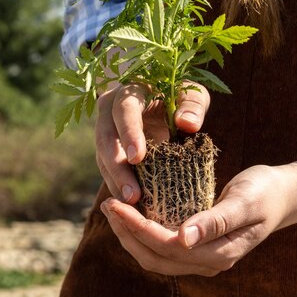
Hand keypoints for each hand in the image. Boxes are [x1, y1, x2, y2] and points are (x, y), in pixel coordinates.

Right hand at [95, 81, 209, 203]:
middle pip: (105, 139)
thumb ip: (193, 105)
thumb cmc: (181, 95)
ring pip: (102, 158)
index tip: (137, 158)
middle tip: (132, 194)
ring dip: (115, 183)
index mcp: (130, 90)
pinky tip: (132, 206)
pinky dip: (119, 187)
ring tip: (132, 205)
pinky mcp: (109, 150)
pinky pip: (109, 170)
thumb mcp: (192, 94)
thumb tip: (188, 124)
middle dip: (117, 168)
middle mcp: (109, 109)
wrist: (166, 100)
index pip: (124, 109)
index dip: (128, 132)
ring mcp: (106, 131)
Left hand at [100, 165, 289, 275]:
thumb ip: (216, 221)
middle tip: (108, 204)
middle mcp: (209, 262)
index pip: (169, 248)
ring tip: (114, 208)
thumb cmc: (265, 192)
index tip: (118, 204)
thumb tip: (184, 238)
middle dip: (128, 234)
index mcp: (221, 253)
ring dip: (131, 236)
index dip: (140, 229)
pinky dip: (143, 233)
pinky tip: (133, 213)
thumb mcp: (245, 201)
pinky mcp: (197, 248)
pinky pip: (163, 248)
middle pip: (156, 259)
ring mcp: (202, 258)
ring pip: (156, 258)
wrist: (280, 195)